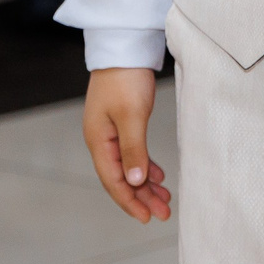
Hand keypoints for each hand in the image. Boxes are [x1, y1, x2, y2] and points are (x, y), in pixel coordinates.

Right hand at [84, 68, 171, 221]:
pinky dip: (145, 165)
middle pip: (121, 177)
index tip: (148, 217)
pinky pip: (132, 153)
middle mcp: (101, 139)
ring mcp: (110, 131)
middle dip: (141, 197)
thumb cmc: (126, 78)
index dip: (130, 201)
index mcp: (98, 140)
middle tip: (163, 213)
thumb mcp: (132, 116)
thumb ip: (133, 150)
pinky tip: (157, 175)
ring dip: (145, 183)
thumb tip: (135, 182)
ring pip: (128, 166)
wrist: (124, 45)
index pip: (113, 180)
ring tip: (164, 199)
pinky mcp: (121, 122)